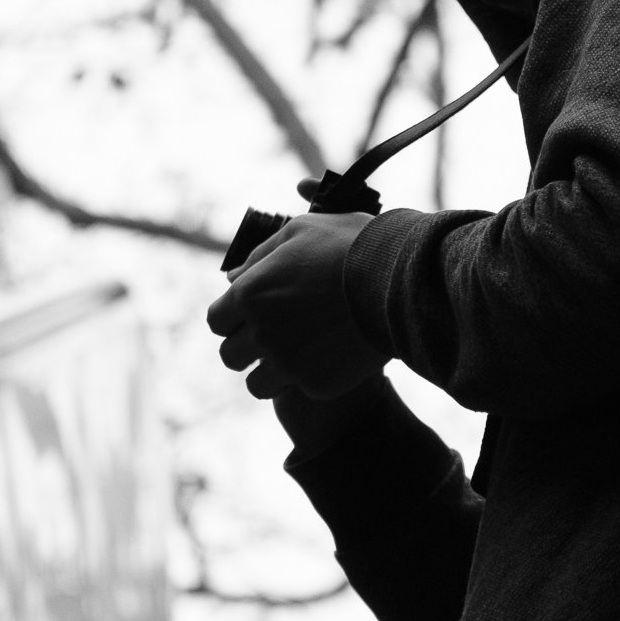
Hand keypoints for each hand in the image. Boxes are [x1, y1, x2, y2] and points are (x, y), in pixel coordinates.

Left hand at [206, 210, 384, 401]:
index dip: (231, 318)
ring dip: (271, 370)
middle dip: (247, 345)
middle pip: (231, 356)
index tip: (250, 315)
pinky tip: (332, 354)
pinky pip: (300, 388)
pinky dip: (311, 375)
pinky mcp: (316, 384)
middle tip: (274, 334)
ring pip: (257, 384)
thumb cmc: (350, 246)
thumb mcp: (299, 232)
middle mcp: (262, 333)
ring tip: (297, 353)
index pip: (217, 322)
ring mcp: (288, 364)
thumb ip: (259, 257)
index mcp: (250, 294)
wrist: (402, 279)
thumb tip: (233, 279)